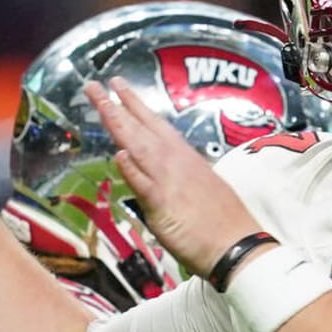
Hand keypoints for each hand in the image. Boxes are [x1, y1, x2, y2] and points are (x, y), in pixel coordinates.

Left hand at [85, 77, 264, 275]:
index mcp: (184, 157)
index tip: (117, 86)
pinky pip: (144, 185)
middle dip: (116, 106)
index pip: (154, 125)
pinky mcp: (164, 205)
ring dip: (118, 125)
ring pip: (138, 148)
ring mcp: (169, 181)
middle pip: (141, 129)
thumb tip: (160, 174)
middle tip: (94, 85)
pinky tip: (119, 155)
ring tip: (100, 103)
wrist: (237, 246)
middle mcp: (175, 162)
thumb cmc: (223, 221)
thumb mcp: (201, 188)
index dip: (134, 105)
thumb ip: (177, 177)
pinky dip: (132, 170)